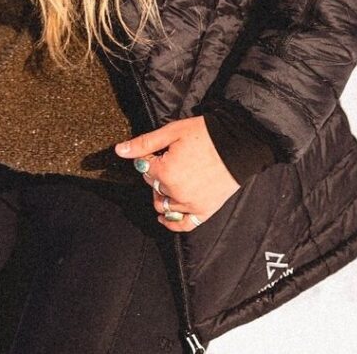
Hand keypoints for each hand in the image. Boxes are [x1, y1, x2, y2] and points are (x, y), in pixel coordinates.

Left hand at [114, 116, 239, 231]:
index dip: (148, 158)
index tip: (158, 150)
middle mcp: (176, 193)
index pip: (144, 169)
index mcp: (165, 173)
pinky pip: (183, 224)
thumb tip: (119, 150)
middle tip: (166, 161)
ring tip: (168, 180)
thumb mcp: (171, 132)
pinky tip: (164, 217)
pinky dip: (172, 222)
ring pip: (164, 205)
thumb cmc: (204, 134)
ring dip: (161, 194)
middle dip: (155, 175)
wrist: (237, 143)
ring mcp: (191, 205)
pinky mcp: (205, 211)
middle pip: (153, 186)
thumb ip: (143, 144)